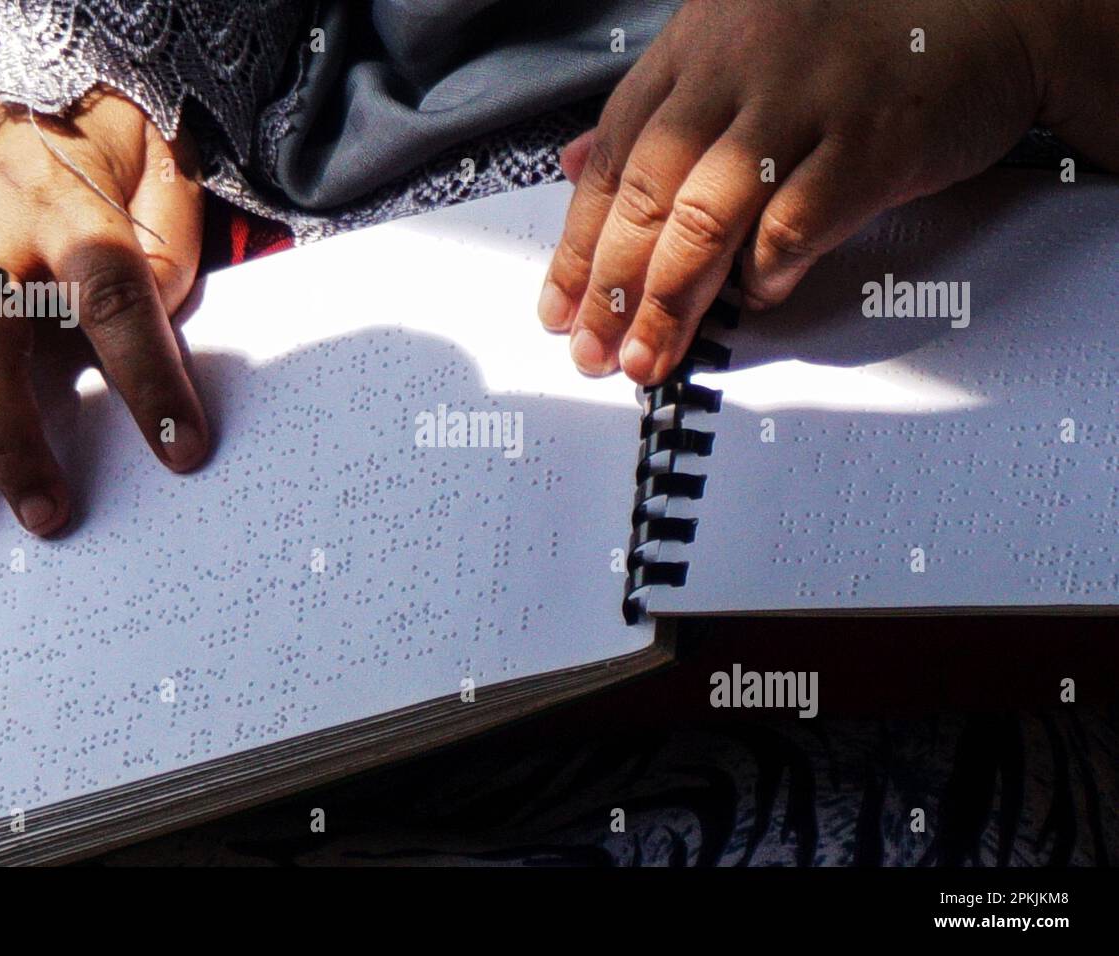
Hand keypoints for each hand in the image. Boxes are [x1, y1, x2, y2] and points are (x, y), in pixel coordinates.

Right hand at [0, 88, 206, 539]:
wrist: (6, 74)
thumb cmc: (94, 142)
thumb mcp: (159, 174)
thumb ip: (170, 250)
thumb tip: (160, 330)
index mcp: (73, 212)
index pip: (119, 306)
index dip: (151, 384)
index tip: (182, 452)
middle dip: (14, 443)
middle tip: (45, 516)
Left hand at [538, 0, 1069, 384]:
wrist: (997, 3)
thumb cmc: (858, 39)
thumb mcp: (737, 48)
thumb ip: (657, 110)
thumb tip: (573, 165)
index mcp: (697, 46)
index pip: (612, 155)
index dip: (578, 242)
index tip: (560, 308)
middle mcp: (740, 67)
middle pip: (649, 192)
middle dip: (612, 286)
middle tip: (593, 351)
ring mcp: (806, 101)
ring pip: (708, 216)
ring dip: (670, 299)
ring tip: (650, 355)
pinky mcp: (872, 140)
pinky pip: (795, 225)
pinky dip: (765, 272)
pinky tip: (756, 296)